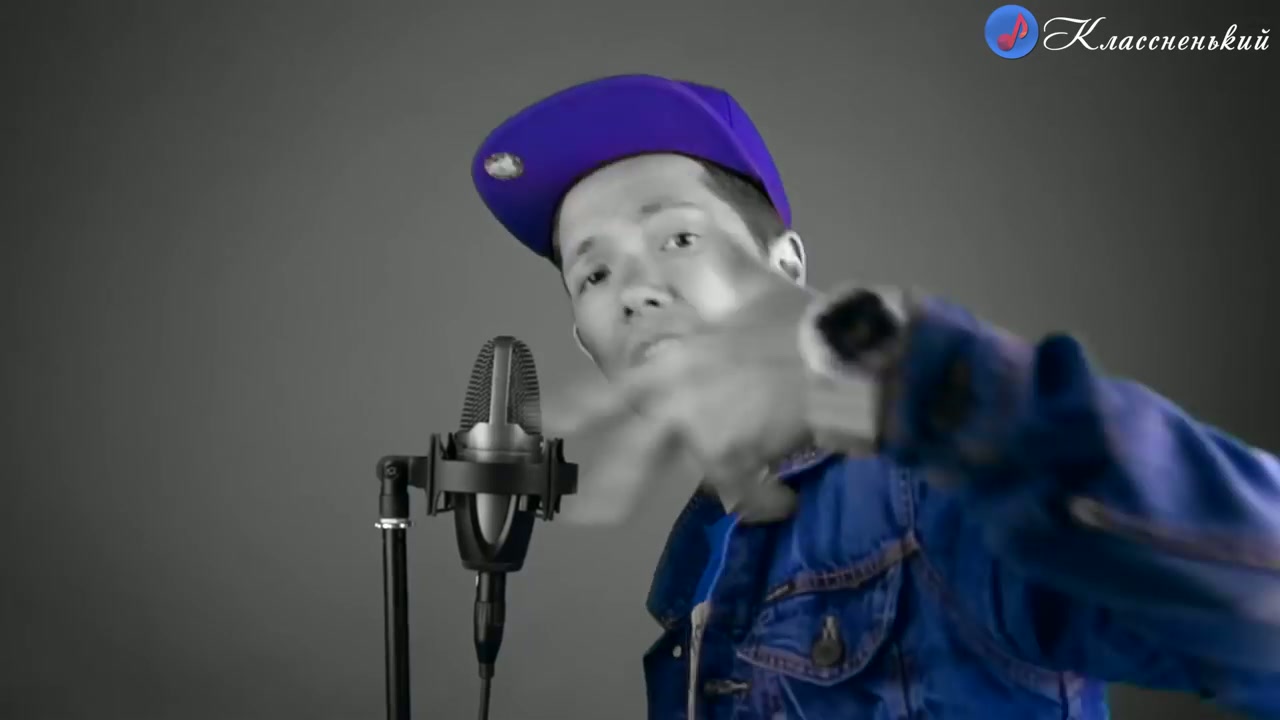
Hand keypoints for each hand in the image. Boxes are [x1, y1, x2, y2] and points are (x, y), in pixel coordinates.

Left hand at [545, 264, 905, 525]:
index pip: (607, 391)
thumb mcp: (750, 284)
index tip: (533, 426)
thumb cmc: (794, 318)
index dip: (567, 411)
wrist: (833, 354)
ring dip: (709, 498)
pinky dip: (764, 501)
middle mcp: (679, 403)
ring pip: (693, 481)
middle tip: (575, 515)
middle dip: (601, 489)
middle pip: (631, 454)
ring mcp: (706, 436)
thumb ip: (719, 273)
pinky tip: (778, 506)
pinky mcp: (741, 460)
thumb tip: (700, 243)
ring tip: (716, 526)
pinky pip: (747, 491)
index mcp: (673, 363)